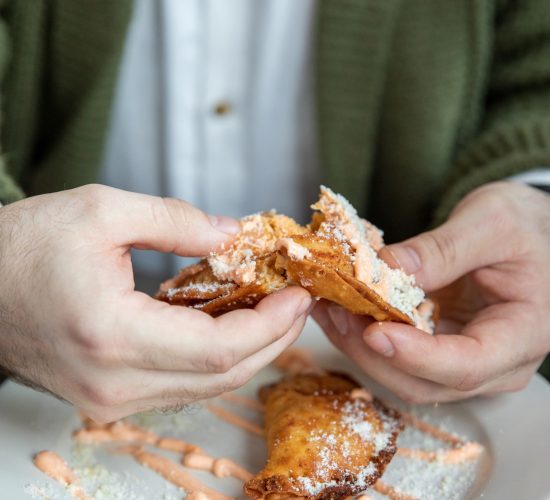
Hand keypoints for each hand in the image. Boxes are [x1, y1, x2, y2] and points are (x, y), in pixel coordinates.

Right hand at [0, 185, 311, 420]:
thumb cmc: (25, 245)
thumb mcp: (102, 210)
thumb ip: (177, 221)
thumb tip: (233, 234)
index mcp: (112, 334)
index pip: (219, 349)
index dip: (270, 325)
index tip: (298, 296)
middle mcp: (113, 382)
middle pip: (222, 377)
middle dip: (271, 340)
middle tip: (297, 304)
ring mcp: (109, 399)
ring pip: (205, 388)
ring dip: (248, 351)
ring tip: (272, 311)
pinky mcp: (108, 397)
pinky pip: (181, 385)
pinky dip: (215, 358)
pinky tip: (230, 326)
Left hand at [313, 181, 549, 403]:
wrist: (533, 234)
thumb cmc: (526, 226)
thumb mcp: (492, 222)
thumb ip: (444, 249)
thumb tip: (385, 268)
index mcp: (521, 334)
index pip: (466, 365)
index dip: (416, 356)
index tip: (375, 332)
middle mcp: (493, 363)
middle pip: (423, 382)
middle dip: (372, 351)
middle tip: (334, 311)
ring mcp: (462, 359)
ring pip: (402, 375)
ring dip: (358, 346)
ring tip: (326, 306)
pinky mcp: (438, 348)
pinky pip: (396, 355)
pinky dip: (362, 335)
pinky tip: (338, 308)